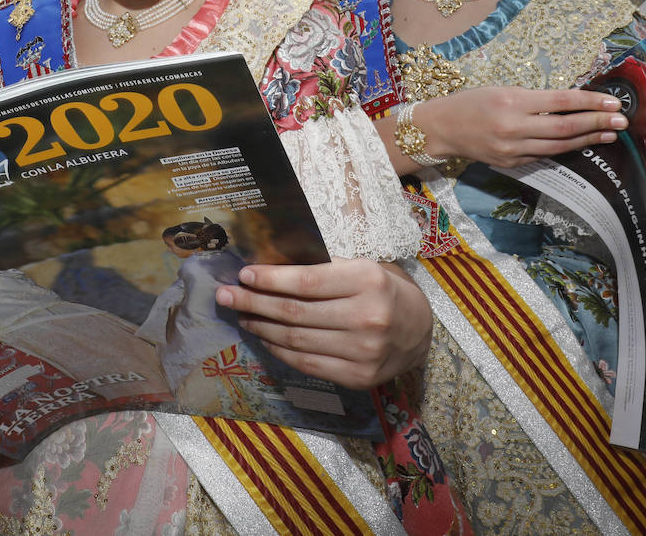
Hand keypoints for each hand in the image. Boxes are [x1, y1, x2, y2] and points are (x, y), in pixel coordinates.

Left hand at [215, 259, 430, 389]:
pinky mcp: (357, 377)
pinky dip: (279, 349)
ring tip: (241, 315)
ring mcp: (363, 352)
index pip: (307, 281)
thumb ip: (323, 268)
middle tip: (226, 295)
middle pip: (295, 312)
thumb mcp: (362, 267)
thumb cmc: (383, 290)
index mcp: (368, 281)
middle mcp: (367, 317)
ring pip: (295, 340)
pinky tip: (264, 337)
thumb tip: (270, 267)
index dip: (270, 279)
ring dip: (261, 327)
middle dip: (253, 302)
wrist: (420, 331)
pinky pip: (305, 363)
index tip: (244, 274)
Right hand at [424, 86, 626, 167]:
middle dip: (596, 124)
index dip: (589, 103)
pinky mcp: (511, 163)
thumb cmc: (471, 102)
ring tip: (609, 134)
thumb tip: (570, 103)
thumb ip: (534, 99)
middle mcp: (513, 128)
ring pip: (558, 146)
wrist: (441, 129)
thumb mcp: (502, 90)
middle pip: (564, 128)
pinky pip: (544, 156)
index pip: (559, 102)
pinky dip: (565, 148)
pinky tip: (581, 142)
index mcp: (511, 102)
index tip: (612, 103)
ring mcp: (512, 150)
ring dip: (587, 139)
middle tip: (621, 121)